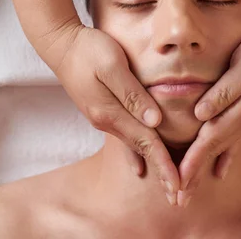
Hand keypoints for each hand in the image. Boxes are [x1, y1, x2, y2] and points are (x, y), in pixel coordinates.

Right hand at [36, 17, 179, 203]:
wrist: (61, 45)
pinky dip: (137, 154)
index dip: (164, 164)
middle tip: (179, 196)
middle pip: (141, 150)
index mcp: (110, 112)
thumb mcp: (112, 64)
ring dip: (153, 164)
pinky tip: (140, 167)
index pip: (146, 143)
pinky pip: (125, 137)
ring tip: (168, 184)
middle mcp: (107, 121)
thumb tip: (155, 120)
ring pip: (134, 146)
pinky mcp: (103, 111)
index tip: (178, 185)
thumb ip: (132, 93)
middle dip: (161, 173)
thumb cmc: (89, 50)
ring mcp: (103, 118)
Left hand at [177, 17, 240, 206]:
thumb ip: (223, 92)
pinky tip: (221, 169)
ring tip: (192, 188)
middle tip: (179, 198)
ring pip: (225, 148)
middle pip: (215, 151)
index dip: (193, 161)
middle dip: (195, 174)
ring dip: (206, 168)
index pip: (211, 141)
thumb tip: (200, 115)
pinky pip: (236, 141)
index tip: (178, 180)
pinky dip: (225, 157)